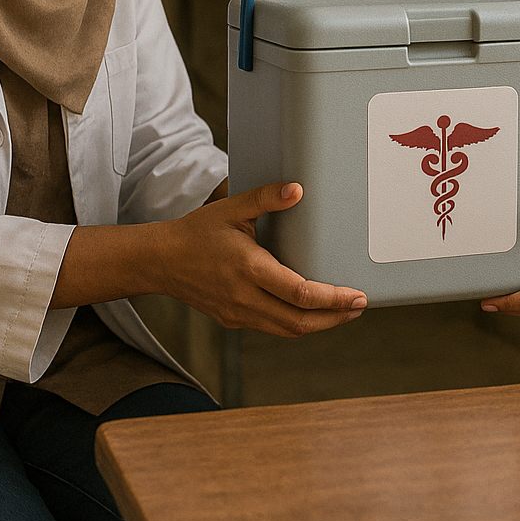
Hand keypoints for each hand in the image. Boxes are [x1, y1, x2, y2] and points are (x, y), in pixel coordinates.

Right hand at [149, 182, 367, 336]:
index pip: (301, 293)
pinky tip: (310, 312)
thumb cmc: (196, 232)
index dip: (334, 299)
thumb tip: (298, 190)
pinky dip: (297, 324)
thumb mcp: (232, 209)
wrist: (160, 261)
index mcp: (249, 269)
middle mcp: (245, 297)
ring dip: (319, 324)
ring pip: (287, 330)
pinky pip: (272, 328)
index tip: (358, 296)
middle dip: (335, 317)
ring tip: (343, 312)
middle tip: (359, 307)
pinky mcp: (233, 319)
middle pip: (300, 321)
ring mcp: (238, 313)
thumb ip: (266, 198)